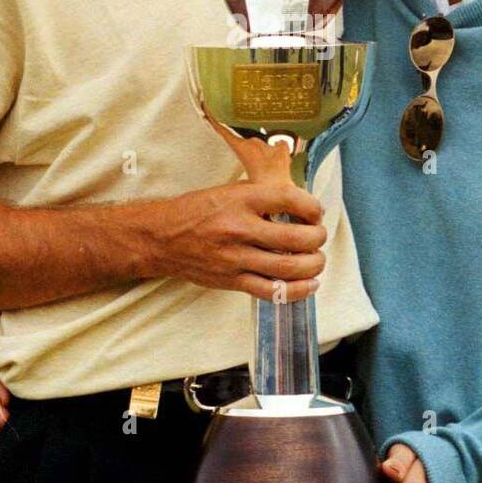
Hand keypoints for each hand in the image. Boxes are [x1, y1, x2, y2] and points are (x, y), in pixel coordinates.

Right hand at [146, 180, 326, 302]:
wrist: (162, 238)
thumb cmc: (197, 211)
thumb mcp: (229, 191)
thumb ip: (262, 197)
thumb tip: (299, 203)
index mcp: (241, 199)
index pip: (290, 200)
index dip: (312, 207)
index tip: (315, 211)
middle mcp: (239, 228)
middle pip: (296, 238)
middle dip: (317, 237)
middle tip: (318, 235)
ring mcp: (236, 258)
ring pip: (288, 267)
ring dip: (313, 264)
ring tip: (317, 259)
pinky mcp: (232, 281)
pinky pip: (272, 291)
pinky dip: (298, 290)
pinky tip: (310, 283)